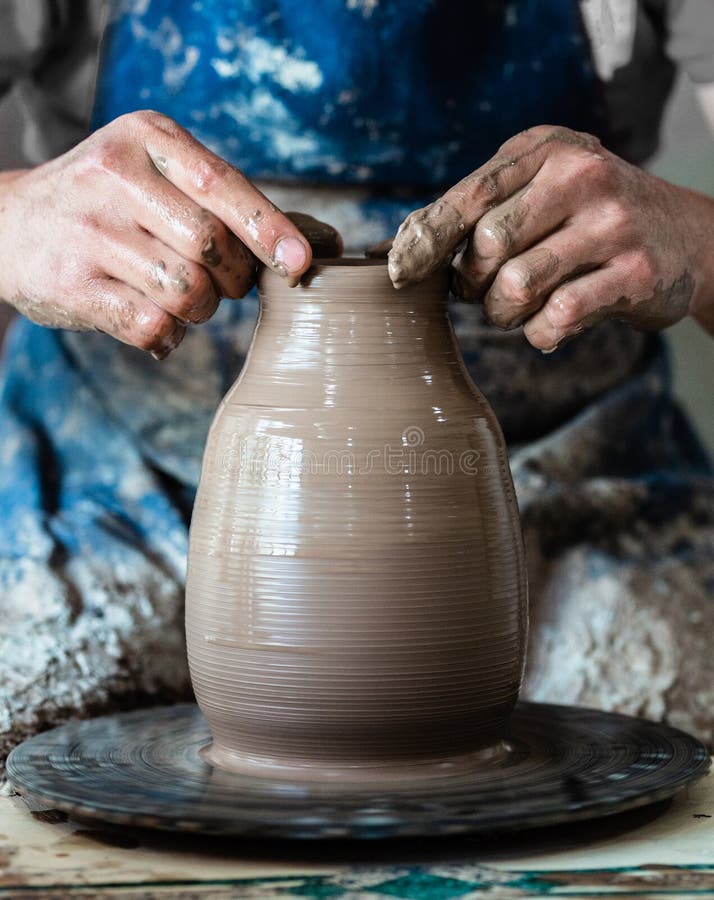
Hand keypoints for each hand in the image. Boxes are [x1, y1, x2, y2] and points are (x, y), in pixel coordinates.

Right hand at [0, 111, 331, 357]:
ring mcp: (88, 232)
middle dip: (234, 278)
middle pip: (212, 247)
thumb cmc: (115, 203)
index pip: (223, 185)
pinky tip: (154, 320)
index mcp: (148, 138)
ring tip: (182, 296)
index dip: (269, 228)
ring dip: (201, 309)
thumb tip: (327, 246)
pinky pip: (151, 326)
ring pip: (186, 291)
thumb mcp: (165, 176)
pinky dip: (167, 335)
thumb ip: (235, 203)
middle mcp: (114, 176)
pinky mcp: (71, 285)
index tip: (304, 262)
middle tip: (224, 282)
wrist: (13, 224)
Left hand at [388, 125, 713, 349]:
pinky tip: (549, 323)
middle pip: (487, 246)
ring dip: (502, 312)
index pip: (469, 196)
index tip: (397, 272)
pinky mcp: (635, 274)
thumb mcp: (539, 187)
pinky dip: (540, 333)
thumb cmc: (589, 215)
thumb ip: (478, 206)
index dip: (425, 239)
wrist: (686, 235)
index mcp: (547, 151)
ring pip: (517, 286)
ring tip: (514, 307)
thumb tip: (397, 246)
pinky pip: (557, 319)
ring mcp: (612, 225)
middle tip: (481, 291)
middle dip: (471, 283)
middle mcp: (581, 177)